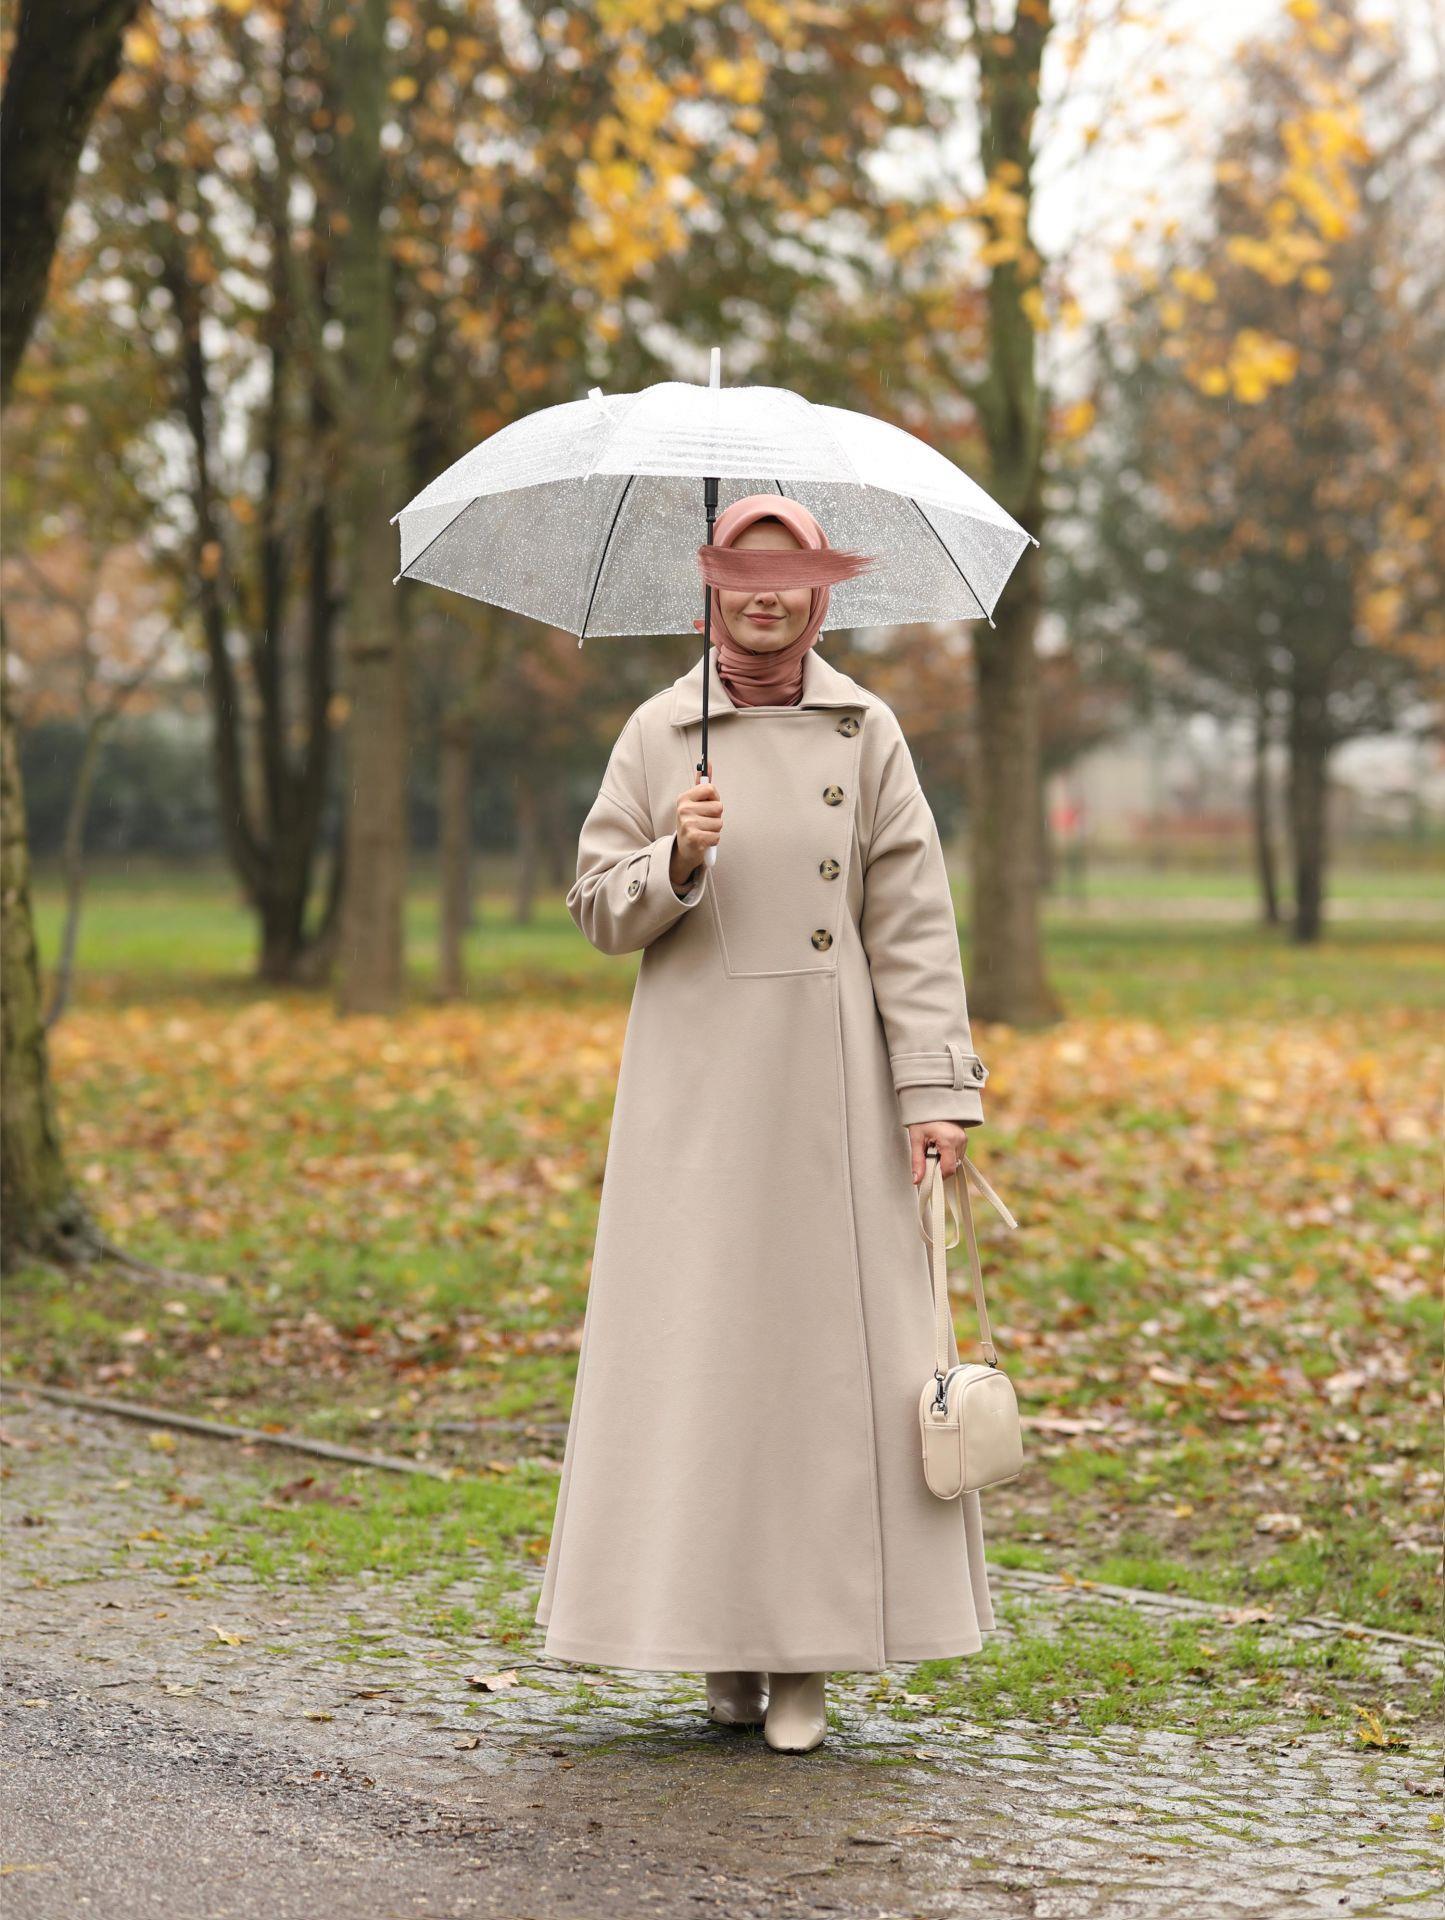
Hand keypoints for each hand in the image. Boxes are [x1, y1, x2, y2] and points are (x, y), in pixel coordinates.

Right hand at [671, 762, 721, 886]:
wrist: (685, 847)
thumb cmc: (694, 821)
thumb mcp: (696, 802)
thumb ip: (703, 783)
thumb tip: (708, 763)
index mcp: (684, 798)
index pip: (711, 789)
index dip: (714, 798)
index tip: (707, 804)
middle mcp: (683, 809)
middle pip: (718, 807)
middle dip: (716, 816)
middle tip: (705, 821)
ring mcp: (687, 824)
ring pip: (719, 823)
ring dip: (715, 829)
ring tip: (704, 830)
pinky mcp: (694, 839)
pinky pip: (717, 836)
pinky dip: (714, 840)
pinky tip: (704, 840)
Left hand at [908, 1121, 966, 1185]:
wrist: (931, 1103)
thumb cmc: (922, 1119)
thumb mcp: (916, 1139)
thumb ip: (917, 1161)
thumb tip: (917, 1180)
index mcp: (948, 1141)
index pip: (948, 1169)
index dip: (938, 1175)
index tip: (928, 1171)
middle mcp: (960, 1140)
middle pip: (953, 1166)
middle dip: (940, 1167)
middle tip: (928, 1156)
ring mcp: (964, 1139)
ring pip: (956, 1162)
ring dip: (944, 1161)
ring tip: (933, 1149)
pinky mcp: (964, 1139)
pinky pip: (958, 1155)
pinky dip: (948, 1155)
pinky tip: (939, 1147)